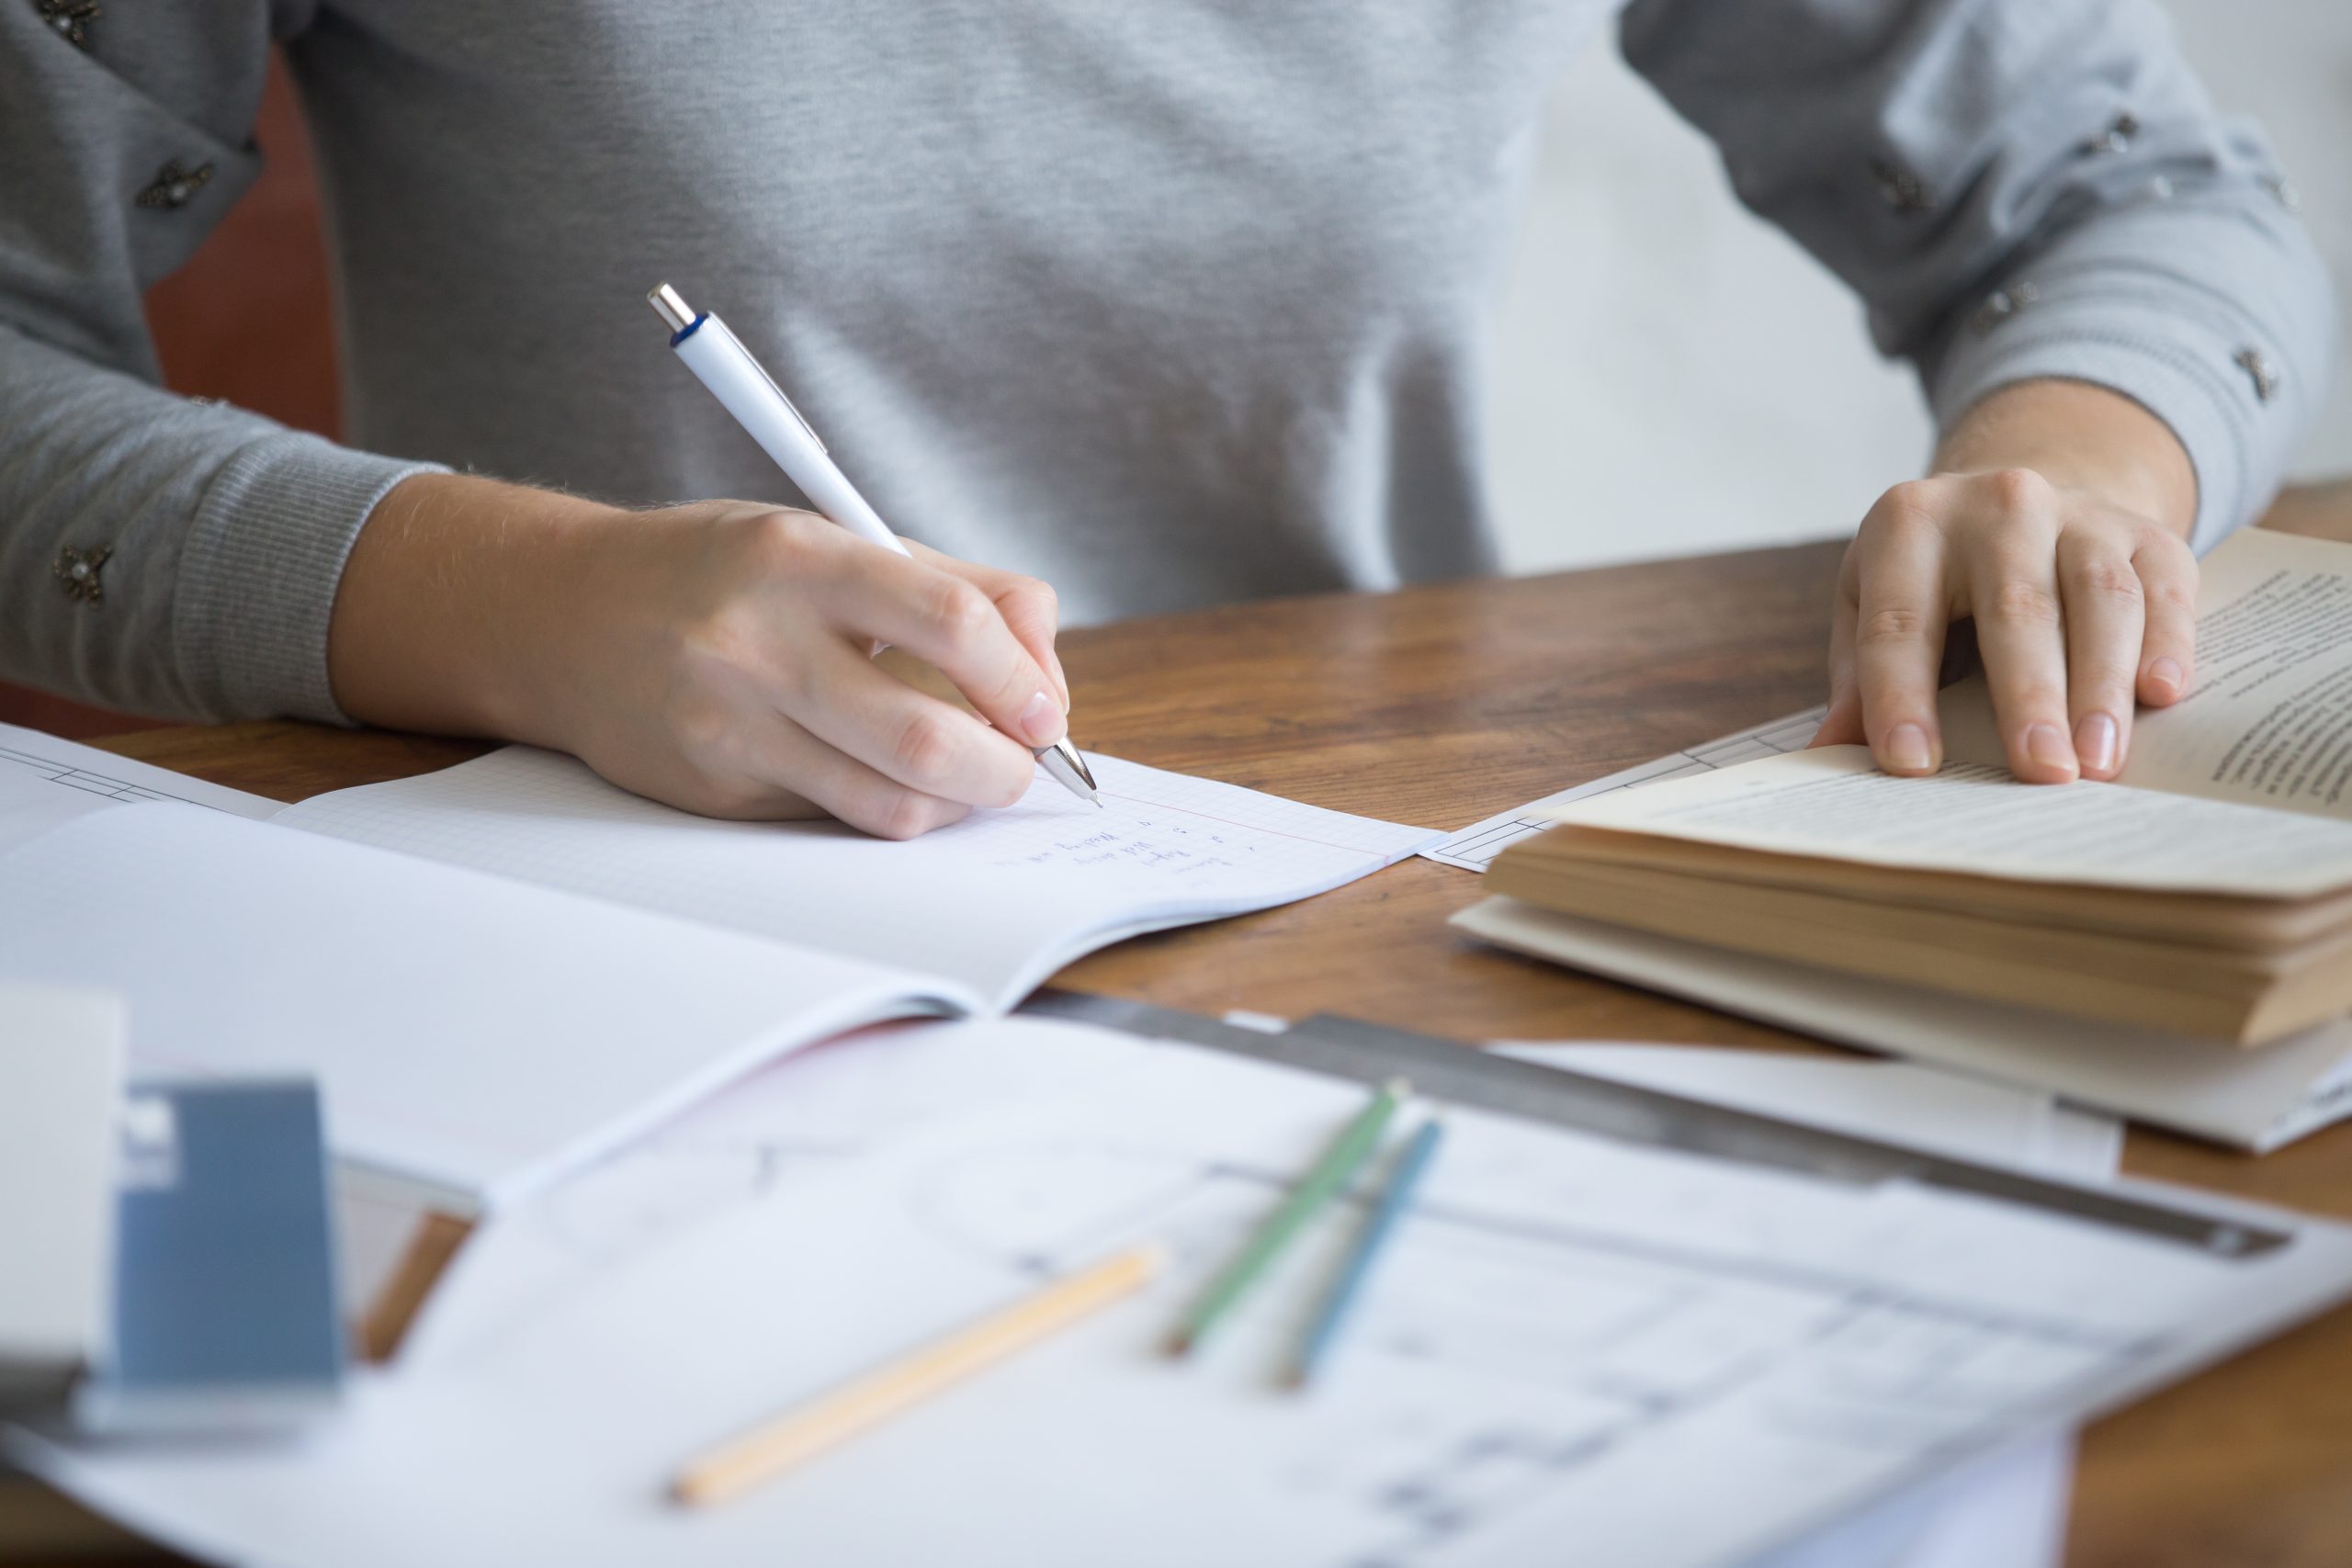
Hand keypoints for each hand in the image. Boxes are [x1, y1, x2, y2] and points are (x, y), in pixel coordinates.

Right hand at [329, 476, 1070, 836]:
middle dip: (1004, 767)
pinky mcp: (716, 790)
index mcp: (799, 557)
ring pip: (888, 803)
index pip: (953, 623)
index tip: (1044, 708)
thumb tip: (1043, 675)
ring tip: (965, 776)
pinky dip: (883, 807)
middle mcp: (758, 644)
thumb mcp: (827, 537)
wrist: (564, 615)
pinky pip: (834, 819)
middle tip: (1023, 765)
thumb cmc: (723, 571)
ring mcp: (730, 727)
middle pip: (928, 738)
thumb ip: (950, 587)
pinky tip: (882, 776)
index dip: (1023, 679)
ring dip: (954, 803)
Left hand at [1814, 382, 2199, 782]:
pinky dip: (2168, 641)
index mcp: (1908, 525)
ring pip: (2099, 598)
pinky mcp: (2146, 533)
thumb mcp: (1871, 605)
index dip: (1901, 696)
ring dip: (2102, 685)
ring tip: (2100, 764)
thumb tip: (1828, 752)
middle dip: (2029, 698)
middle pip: (2016, 608)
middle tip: (2042, 774)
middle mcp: (1998, 505)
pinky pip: (2165, 587)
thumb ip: (1859, 676)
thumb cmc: (1929, 579)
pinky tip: (2163, 696)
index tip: (1911, 765)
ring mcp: (2080, 513)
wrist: (2015, 503)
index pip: (1899, 623)